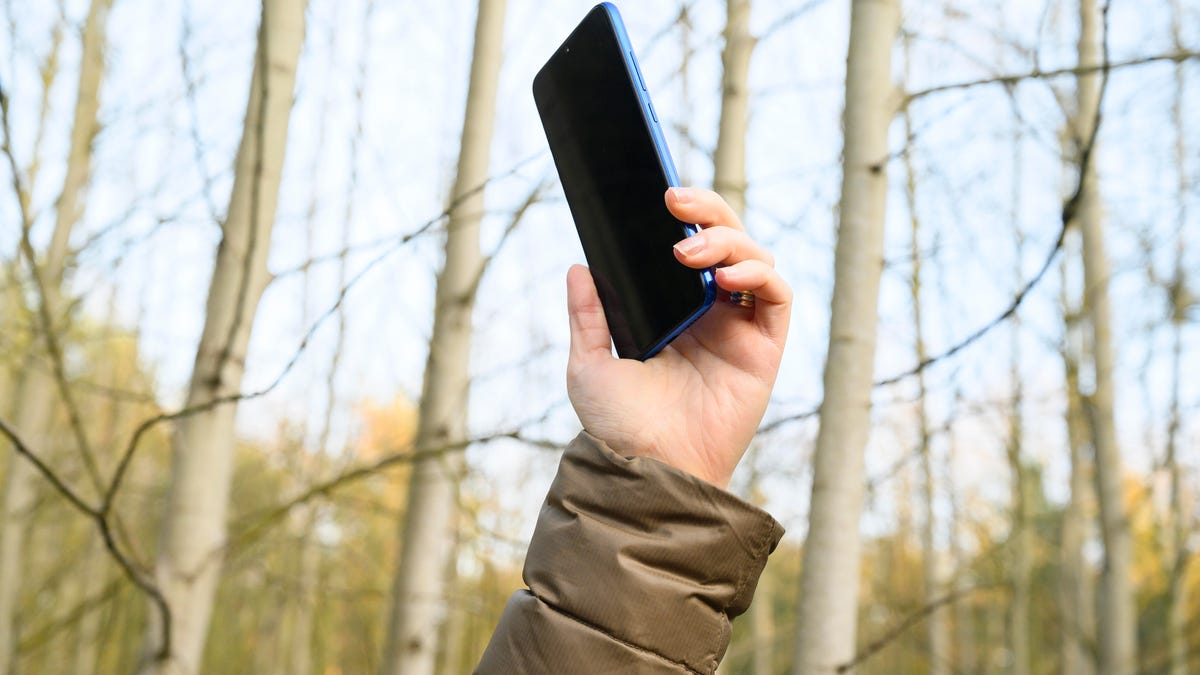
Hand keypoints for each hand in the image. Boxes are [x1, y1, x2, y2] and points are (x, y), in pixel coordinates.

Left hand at [565, 187, 790, 487]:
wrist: (643, 468)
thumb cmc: (617, 425)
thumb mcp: (588, 363)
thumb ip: (588, 315)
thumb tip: (578, 267)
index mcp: (673, 311)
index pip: (689, 247)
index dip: (685, 216)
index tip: (659, 194)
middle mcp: (711, 314)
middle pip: (727, 242)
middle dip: (708, 212)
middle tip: (675, 203)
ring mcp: (739, 329)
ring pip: (755, 259)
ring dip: (728, 240)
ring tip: (690, 252)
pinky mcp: (764, 349)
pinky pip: (777, 296)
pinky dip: (759, 273)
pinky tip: (727, 277)